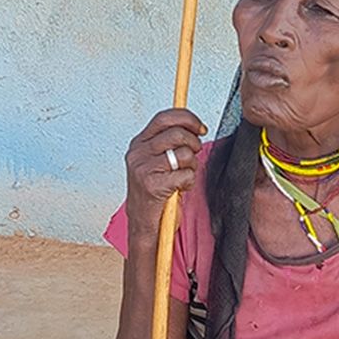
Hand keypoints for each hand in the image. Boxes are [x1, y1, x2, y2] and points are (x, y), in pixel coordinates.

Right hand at [124, 108, 206, 245]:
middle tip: (194, 155)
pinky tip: (180, 188)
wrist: (143, 221)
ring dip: (192, 166)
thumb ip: (170, 141)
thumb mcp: (158, 159)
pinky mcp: (152, 185)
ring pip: (184, 154)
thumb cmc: (156, 189)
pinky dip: (189, 182)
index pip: (164, 117)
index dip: (187, 118)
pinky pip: (186, 174)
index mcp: (139, 143)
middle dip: (194, 143)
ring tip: (183, 175)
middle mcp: (138, 153)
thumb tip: (195, 124)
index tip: (201, 127)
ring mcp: (143, 169)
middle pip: (177, 133)